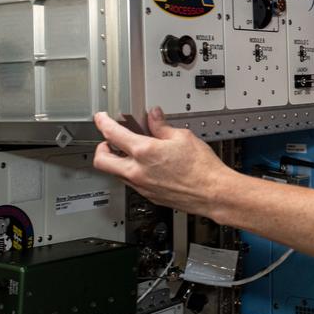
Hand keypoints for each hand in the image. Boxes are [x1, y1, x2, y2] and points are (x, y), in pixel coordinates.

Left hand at [93, 109, 228, 216]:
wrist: (213, 193)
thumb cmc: (202, 168)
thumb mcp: (182, 137)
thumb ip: (162, 126)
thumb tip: (154, 116)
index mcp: (144, 152)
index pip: (112, 134)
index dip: (103, 122)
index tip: (101, 118)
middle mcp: (137, 171)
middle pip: (102, 161)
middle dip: (101, 148)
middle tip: (107, 140)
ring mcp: (141, 186)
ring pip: (115, 174)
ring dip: (116, 161)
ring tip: (130, 152)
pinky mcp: (149, 196)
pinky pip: (131, 183)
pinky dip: (131, 172)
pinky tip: (146, 166)